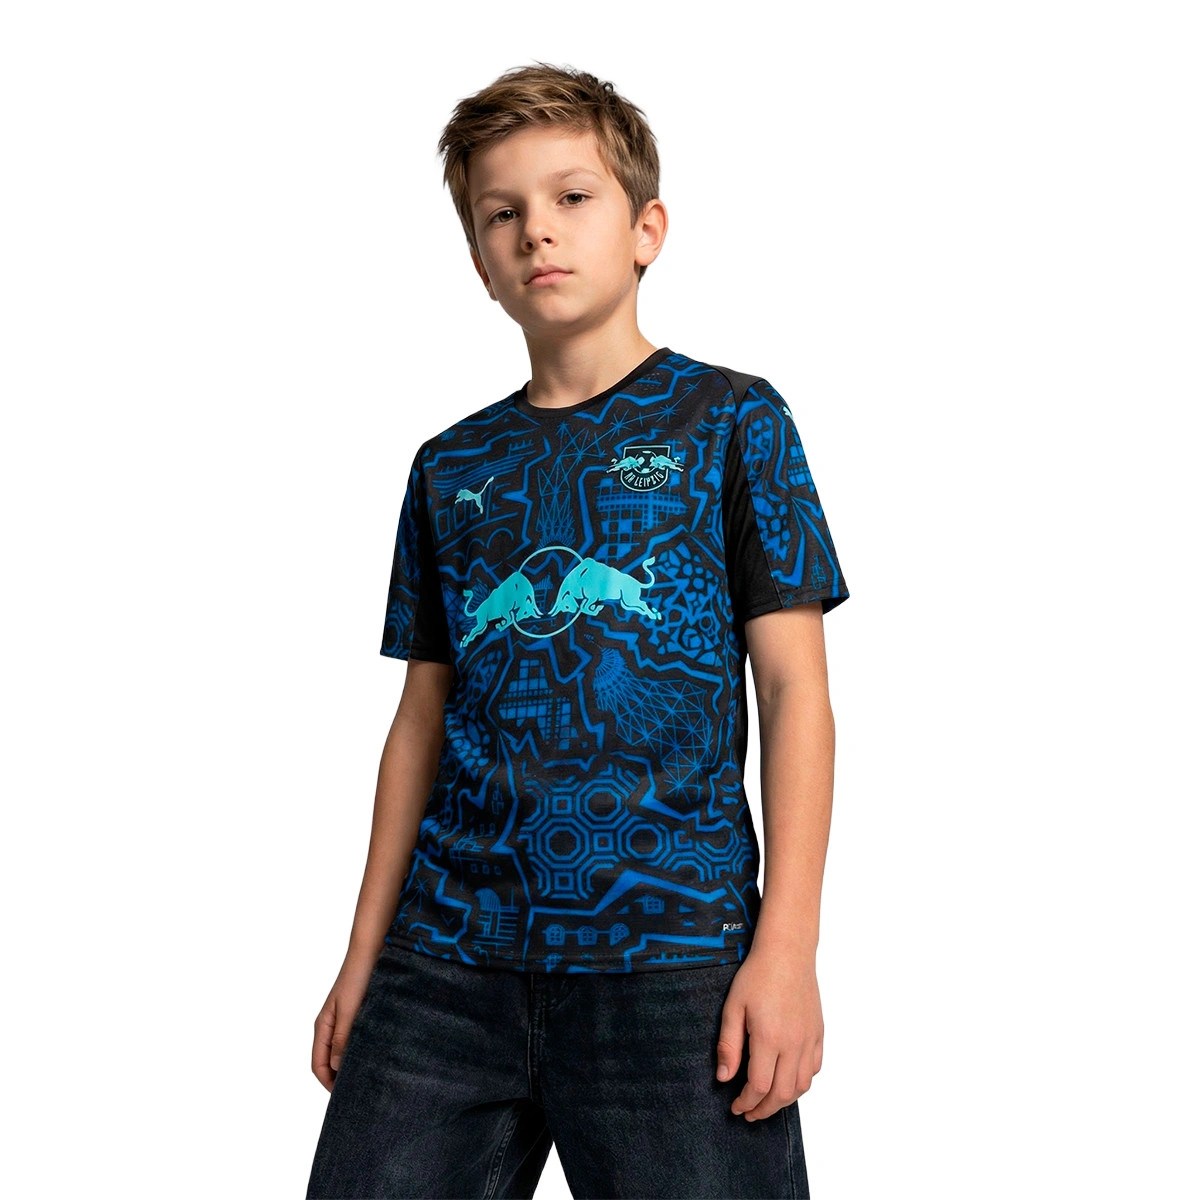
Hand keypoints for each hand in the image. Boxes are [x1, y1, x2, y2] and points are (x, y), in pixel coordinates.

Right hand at [311, 955, 375, 1092]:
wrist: (371, 950)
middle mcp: (331, 1025)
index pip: (318, 1065)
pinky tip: (376, 1054)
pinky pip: (355, 1039)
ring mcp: (344, 1020)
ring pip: (343, 1051)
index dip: (328, 1083)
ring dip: (351, 1064)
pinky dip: (361, 1050)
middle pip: (329, 1061)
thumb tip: (338, 1067)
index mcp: (323, 1026)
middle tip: (358, 1093)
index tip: (343, 1098)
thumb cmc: (358, 976)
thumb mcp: (349, 1009)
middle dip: (339, 1078)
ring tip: (369, 1077)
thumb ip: (342, 1037)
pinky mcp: (358, 1014)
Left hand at [715, 948, 822, 1120]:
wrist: (787, 953)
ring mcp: (809, 1040)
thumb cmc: (758, 975)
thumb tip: (724, 1077)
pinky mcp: (818, 1033)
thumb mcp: (733, 1007)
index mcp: (769, 1038)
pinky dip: (802, 1083)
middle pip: (782, 1093)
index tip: (736, 1107)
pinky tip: (788, 1081)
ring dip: (784, 1101)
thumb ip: (728, 1045)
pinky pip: (815, 1068)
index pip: (759, 1086)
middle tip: (749, 1113)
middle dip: (764, 1110)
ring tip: (767, 1103)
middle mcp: (793, 1044)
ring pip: (802, 1086)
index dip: (746, 1103)